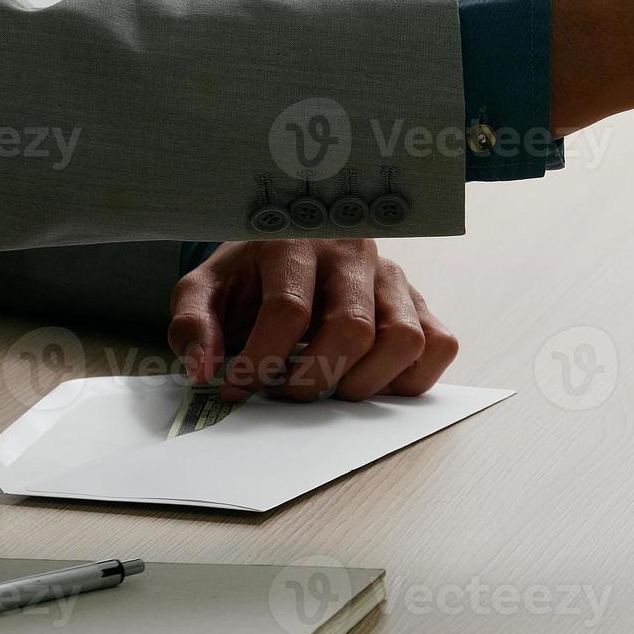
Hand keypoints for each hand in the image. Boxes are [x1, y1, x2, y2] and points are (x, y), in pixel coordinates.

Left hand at [168, 239, 459, 402]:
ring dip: (365, 382)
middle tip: (285, 393)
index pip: (290, 311)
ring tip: (331, 390)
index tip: (238, 389)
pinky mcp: (419, 301)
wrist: (291, 240)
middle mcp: (353, 253)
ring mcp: (393, 277)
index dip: (262, 361)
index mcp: (296, 242)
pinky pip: (439, 344)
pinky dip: (410, 377)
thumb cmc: (250, 272)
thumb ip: (194, 324)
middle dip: (313, 379)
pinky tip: (369, 381)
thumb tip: (205, 369)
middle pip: (352, 328)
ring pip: (405, 338)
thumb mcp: (206, 287)